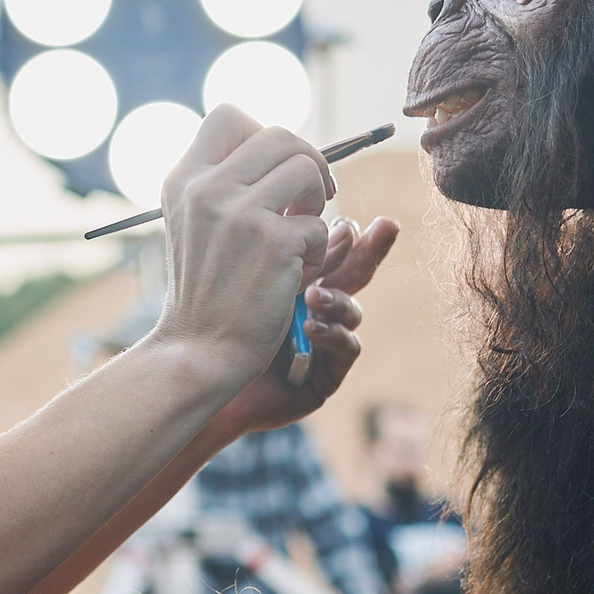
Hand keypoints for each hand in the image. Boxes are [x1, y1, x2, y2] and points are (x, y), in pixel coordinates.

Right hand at [146, 106, 336, 389]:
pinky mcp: (272, 242)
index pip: (229, 115)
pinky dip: (315, 249)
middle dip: (308, 162)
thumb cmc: (207, 290)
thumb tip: (282, 145)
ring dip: (316, 202)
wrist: (199, 350)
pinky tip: (293, 273)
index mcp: (183, 179)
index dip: (264, 135)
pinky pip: (317, 223)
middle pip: (280, 135)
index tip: (274, 171)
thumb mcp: (197, 224)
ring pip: (306, 169)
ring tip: (301, 234)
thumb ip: (225, 183)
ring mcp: (238, 213)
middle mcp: (206, 188)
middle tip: (312, 198)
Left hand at [215, 213, 402, 437]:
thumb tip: (309, 211)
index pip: (331, 250)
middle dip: (372, 249)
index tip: (350, 218)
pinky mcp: (328, 374)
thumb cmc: (219, 330)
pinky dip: (334, 335)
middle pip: (354, 273)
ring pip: (352, 310)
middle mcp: (317, 309)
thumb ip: (284, 252)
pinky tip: (312, 328)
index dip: (348, 232)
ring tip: (313, 297)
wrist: (206, 382)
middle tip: (388, 225)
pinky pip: (348, 348)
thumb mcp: (254, 282)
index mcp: (298, 282)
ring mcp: (326, 342)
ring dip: (337, 300)